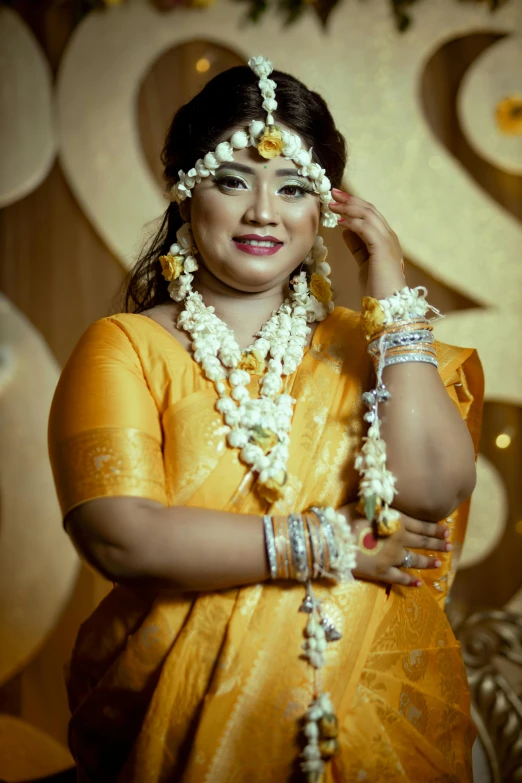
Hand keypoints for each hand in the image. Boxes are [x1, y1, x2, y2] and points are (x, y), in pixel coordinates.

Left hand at [328, 189, 405, 299]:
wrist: (388, 303)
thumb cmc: (377, 287)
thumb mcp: (363, 261)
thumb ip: (357, 245)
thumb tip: (345, 229)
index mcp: (385, 239)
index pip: (370, 215)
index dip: (354, 205)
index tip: (338, 200)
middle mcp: (389, 235)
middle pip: (369, 210)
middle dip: (350, 200)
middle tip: (333, 193)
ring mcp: (387, 240)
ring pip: (368, 215)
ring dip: (349, 208)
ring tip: (333, 204)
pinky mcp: (382, 247)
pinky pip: (366, 228)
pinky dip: (352, 222)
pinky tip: (340, 221)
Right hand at [337, 502, 451, 586]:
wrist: (334, 540)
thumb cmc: (346, 518)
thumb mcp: (364, 504)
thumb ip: (379, 505)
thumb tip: (385, 499)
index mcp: (396, 521)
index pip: (421, 525)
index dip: (435, 528)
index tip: (446, 530)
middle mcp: (399, 539)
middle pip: (422, 542)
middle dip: (437, 544)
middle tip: (448, 546)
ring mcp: (392, 557)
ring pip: (415, 560)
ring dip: (428, 561)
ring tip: (439, 564)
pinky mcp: (383, 572)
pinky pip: (400, 578)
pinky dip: (410, 581)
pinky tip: (418, 583)